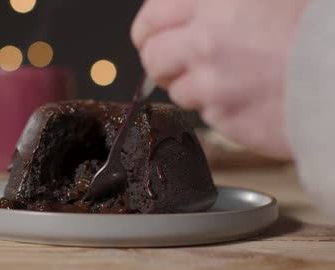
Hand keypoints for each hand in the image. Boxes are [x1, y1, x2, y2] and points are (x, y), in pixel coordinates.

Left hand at [131, 0, 309, 158]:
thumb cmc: (319, 28)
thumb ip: (223, 2)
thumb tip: (190, 10)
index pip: (153, 14)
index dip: (149, 28)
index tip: (151, 35)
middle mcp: (206, 39)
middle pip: (152, 55)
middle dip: (159, 60)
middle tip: (174, 61)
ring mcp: (213, 82)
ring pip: (175, 88)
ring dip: (192, 84)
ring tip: (229, 77)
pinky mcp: (225, 117)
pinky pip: (205, 113)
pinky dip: (218, 106)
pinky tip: (247, 95)